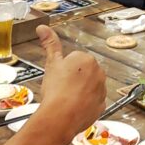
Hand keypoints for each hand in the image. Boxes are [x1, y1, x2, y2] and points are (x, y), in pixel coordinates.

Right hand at [33, 25, 105, 144]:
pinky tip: (74, 108)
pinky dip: (86, 105)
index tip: (59, 78)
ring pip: (90, 87)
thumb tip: (42, 28)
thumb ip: (49, 44)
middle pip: (84, 73)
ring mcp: (102, 90)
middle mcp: (98, 72)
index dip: (65, 70)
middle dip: (75, 79)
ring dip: (81, 91)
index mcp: (86, 59)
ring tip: (67, 99)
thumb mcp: (51, 63)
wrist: (60, 117)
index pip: (75, 60)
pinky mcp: (102, 106)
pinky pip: (94, 102)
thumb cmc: (56, 90)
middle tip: (62, 88)